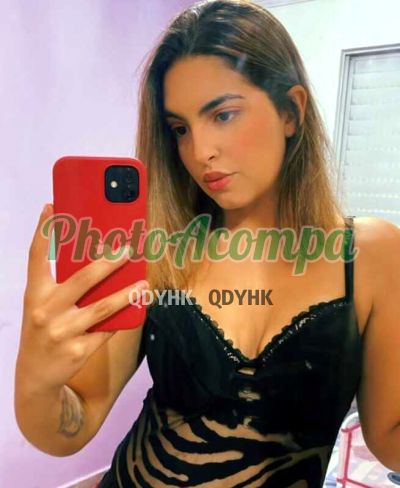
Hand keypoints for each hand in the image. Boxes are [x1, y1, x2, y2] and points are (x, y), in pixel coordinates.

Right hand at [15, 203, 148, 393]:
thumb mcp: (43, 305)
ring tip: (144, 283)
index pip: (35, 256)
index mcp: (34, 294)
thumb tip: (96, 258)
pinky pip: (107, 330)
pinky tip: (136, 307)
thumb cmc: (43, 330)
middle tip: (128, 249)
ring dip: (127, 293)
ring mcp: (62, 332)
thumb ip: (62, 285)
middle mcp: (45, 311)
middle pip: (82, 279)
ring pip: (102, 308)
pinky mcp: (78, 351)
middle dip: (108, 262)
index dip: (43, 231)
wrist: (35, 377)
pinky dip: (122, 318)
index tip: (52, 209)